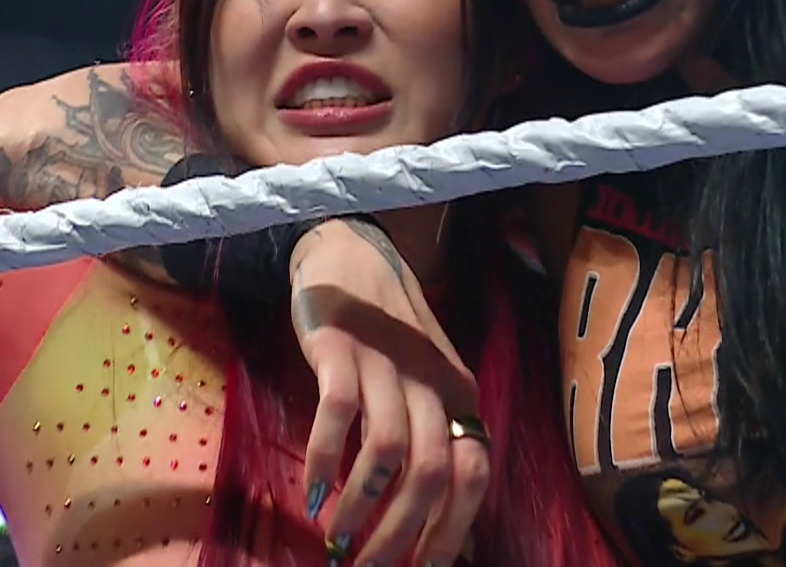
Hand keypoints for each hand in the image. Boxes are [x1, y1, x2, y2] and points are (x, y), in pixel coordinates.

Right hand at [289, 219, 487, 566]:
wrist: (352, 248)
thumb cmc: (389, 332)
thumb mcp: (426, 383)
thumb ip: (436, 439)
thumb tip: (447, 523)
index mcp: (460, 394)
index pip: (474, 472)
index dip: (452, 528)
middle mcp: (431, 380)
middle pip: (433, 472)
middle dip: (401, 533)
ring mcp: (386, 362)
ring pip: (388, 450)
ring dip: (360, 506)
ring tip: (335, 540)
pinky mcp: (341, 347)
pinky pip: (338, 413)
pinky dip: (325, 460)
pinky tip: (311, 492)